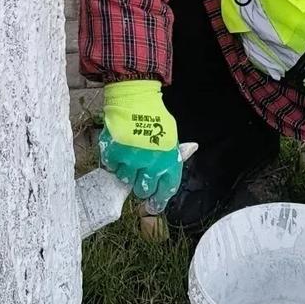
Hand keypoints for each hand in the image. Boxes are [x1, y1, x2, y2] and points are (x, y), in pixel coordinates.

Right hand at [98, 79, 181, 206]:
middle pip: (143, 190)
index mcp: (169, 162)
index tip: (151, 205)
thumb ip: (177, 149)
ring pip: (125, 180)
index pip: (165, 192)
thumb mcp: (171, 134)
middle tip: (138, 175)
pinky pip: (111, 167)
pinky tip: (118, 151)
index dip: (158, 201)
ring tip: (128, 159)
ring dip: (126, 172)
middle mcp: (151, 165)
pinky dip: (113, 162)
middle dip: (140, 185)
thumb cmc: (155, 115)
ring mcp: (131, 161)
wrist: (135, 98)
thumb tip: (192, 148)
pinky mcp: (114, 154)